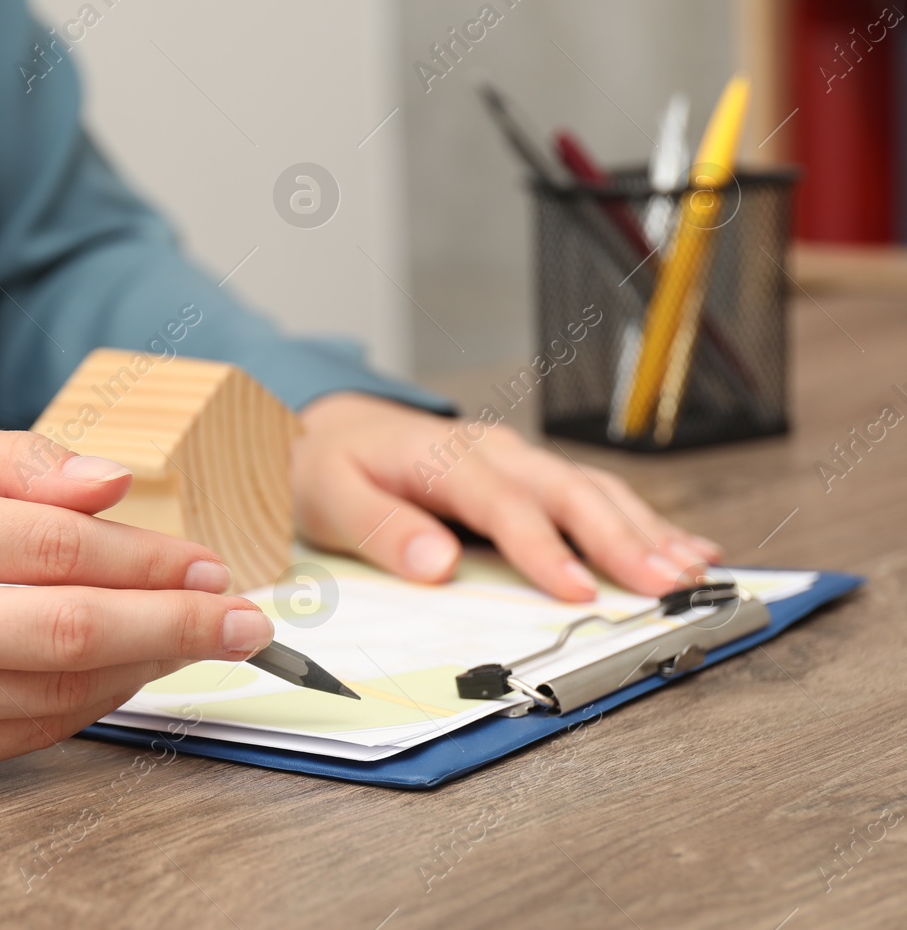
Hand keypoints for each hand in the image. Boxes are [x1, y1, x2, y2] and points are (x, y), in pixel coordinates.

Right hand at [0, 425, 268, 784]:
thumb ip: (6, 462)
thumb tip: (111, 481)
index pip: (55, 545)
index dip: (151, 557)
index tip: (211, 561)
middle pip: (71, 631)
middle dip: (178, 626)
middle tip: (246, 619)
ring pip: (57, 693)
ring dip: (145, 670)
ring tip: (193, 640)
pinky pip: (22, 736)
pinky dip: (87, 707)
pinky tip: (122, 676)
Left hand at [291, 392, 720, 601]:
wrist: (329, 430)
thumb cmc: (329, 466)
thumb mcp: (330, 496)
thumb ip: (383, 530)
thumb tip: (439, 564)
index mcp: (443, 456)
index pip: (503, 505)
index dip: (544, 549)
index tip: (578, 592)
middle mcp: (491, 452)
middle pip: (567, 492)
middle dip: (623, 539)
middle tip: (670, 584)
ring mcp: (516, 461)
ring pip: (592, 490)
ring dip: (645, 531)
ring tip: (692, 571)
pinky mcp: (528, 477)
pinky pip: (592, 495)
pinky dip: (641, 522)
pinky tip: (684, 545)